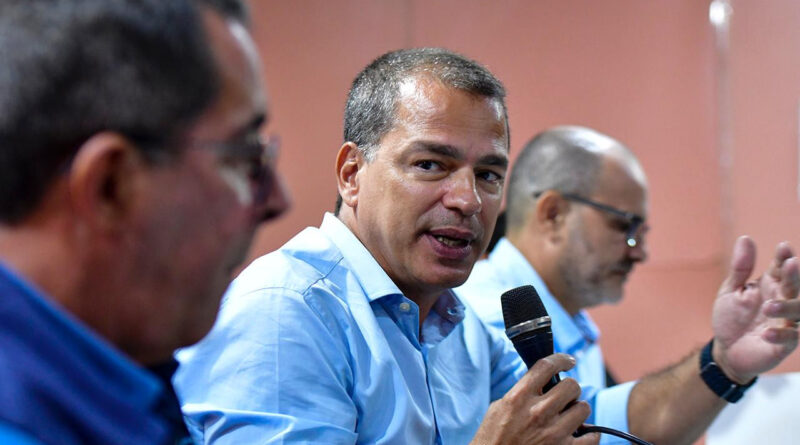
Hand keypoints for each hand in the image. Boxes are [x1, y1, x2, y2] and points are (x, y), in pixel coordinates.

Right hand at [471, 353, 598, 444]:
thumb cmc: (493, 438)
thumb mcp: (500, 407)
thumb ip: (521, 392)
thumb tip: (542, 381)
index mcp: (519, 397)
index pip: (546, 365)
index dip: (561, 359)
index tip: (568, 361)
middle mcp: (537, 412)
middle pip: (572, 385)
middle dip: (570, 389)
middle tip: (564, 396)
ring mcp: (553, 433)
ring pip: (583, 408)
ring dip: (577, 410)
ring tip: (569, 416)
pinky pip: (592, 436)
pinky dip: (589, 435)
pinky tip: (580, 434)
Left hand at [712, 236, 799, 382]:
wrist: (725, 350)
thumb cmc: (731, 318)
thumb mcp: (731, 291)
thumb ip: (740, 268)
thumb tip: (745, 238)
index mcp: (771, 285)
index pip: (782, 268)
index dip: (784, 258)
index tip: (783, 248)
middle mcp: (782, 300)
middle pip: (795, 287)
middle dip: (795, 276)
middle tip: (791, 265)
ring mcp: (786, 322)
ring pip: (799, 311)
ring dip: (787, 307)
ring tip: (768, 307)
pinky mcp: (784, 344)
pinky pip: (790, 338)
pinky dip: (781, 335)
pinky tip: (766, 333)